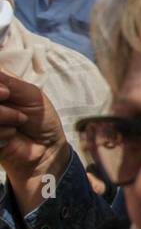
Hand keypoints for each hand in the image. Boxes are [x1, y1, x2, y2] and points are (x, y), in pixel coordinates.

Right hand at [0, 67, 71, 191]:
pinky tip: (11, 136)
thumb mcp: (30, 94)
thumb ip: (8, 80)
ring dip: (5, 116)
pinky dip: (2, 132)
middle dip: (0, 103)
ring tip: (19, 123)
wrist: (47, 148)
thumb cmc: (41, 119)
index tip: (7, 93)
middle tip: (18, 112)